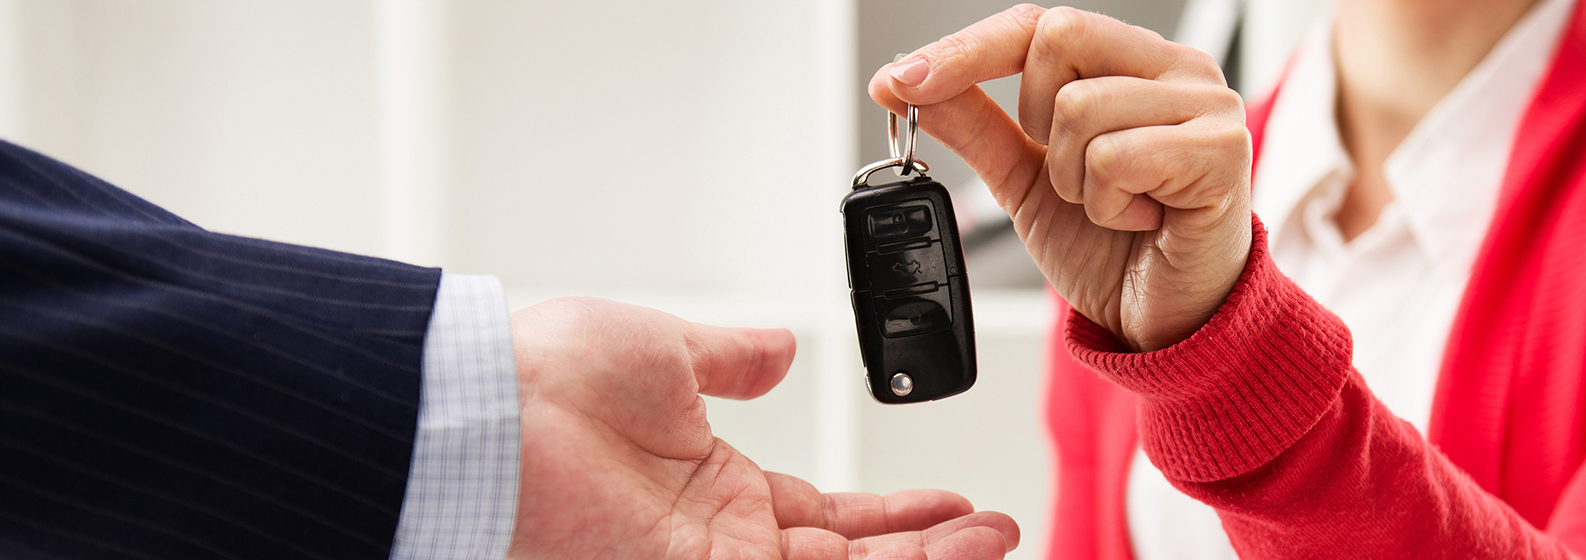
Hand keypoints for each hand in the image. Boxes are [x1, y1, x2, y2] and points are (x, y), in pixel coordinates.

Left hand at [507, 297, 1018, 558]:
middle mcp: (718, 540)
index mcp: (712, 488)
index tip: (954, 501)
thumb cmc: (546, 380)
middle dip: (929, 546)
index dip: (897, 512)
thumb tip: (776, 347)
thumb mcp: (663, 350)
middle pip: (851, 558)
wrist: (486, 415)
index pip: (829, 515)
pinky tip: (937, 551)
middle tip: (997, 530)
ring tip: (996, 539)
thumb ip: (731, 358)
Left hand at [869, 4, 1252, 351]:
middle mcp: (1177, 70)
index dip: (966, 49)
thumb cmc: (1116, 248)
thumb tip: (902, 83)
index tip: (900, 81)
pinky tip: (1142, 219)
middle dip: (1037, 122)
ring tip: (1116, 206)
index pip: (1039, 24)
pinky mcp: (1223, 149)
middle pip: (1058, 38)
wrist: (1168, 323)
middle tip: (1072, 177)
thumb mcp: (1026, 181)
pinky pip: (1117, 155)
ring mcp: (1208, 103)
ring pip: (1081, 107)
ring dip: (1075, 179)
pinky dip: (1109, 202)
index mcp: (1134, 64)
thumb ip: (974, 125)